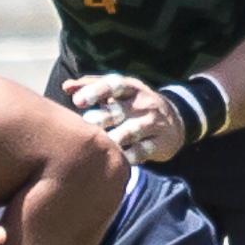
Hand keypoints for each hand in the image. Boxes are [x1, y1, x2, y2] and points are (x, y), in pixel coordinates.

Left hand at [63, 74, 183, 164]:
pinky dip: (128, 156)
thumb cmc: (133, 104)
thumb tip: (66, 86)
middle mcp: (143, 104)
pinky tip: (114, 159)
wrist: (177, 121)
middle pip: (119, 111)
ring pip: (131, 132)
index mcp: (130, 88)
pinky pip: (142, 151)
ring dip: (114, 138)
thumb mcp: (118, 91)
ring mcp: (153, 123)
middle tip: (85, 124)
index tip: (77, 101)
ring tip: (98, 144)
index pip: (114, 85)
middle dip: (101, 118)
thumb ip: (91, 86)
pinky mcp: (160, 143)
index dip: (95, 92)